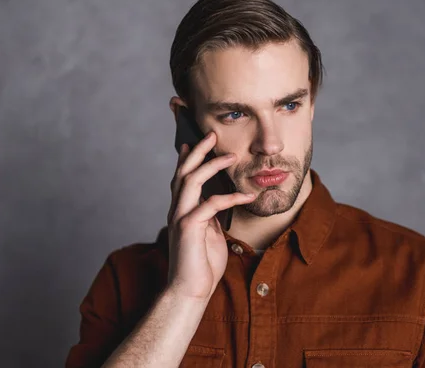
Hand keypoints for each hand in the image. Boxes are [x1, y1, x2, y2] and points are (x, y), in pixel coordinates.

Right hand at [166, 131, 255, 300]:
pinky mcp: (188, 227)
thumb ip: (210, 215)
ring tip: (230, 155)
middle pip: (183, 172)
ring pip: (191, 181)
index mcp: (181, 210)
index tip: (193, 141)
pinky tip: (247, 196)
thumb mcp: (210, 233)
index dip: (187, 158)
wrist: (190, 290)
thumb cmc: (201, 264)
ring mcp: (180, 217)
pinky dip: (230, 197)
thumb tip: (219, 200)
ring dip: (211, 165)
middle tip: (212, 134)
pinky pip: (211, 204)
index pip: (182, 178)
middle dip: (198, 151)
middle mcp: (177, 210)